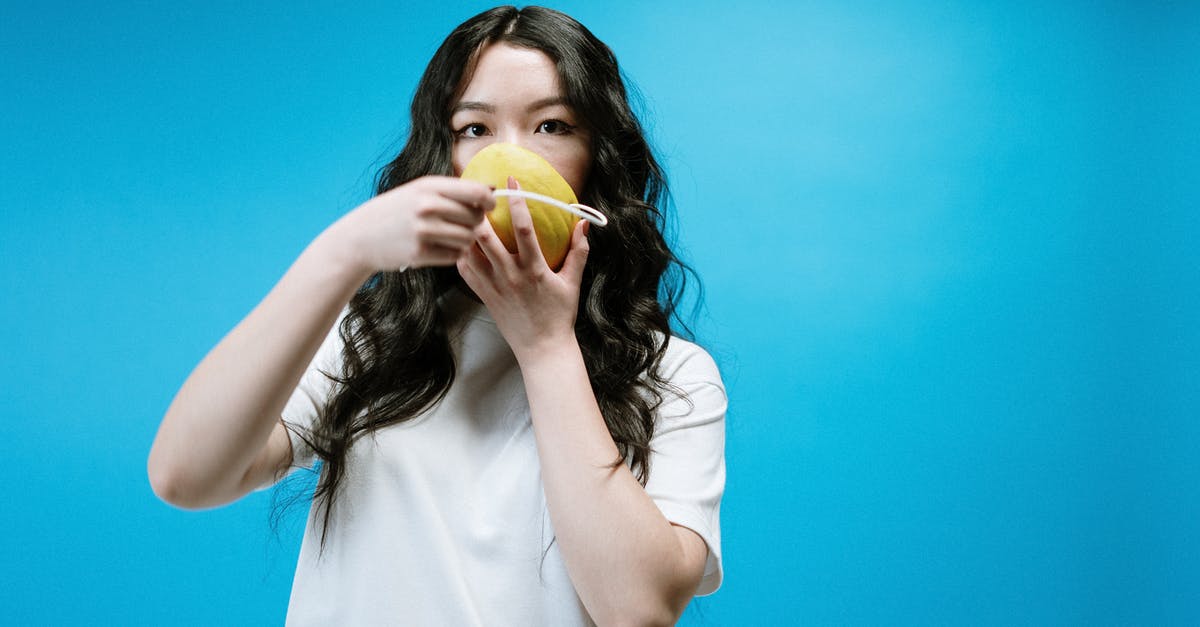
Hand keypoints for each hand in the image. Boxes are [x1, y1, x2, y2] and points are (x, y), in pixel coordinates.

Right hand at [329, 175, 493, 272]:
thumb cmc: (395, 212)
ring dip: (464, 240)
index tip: (488, 206)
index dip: (489, 201)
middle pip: (476, 218)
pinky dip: (451, 254)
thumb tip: (491, 190)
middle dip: (475, 223)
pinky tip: (437, 248)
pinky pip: (455, 256)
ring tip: (448, 237)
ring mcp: (424, 230)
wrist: (359, 237)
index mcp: (429, 186)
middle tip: (462, 224)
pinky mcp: (420, 253)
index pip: (477, 192)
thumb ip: (453, 190)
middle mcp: (428, 206)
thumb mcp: (419, 191)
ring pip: (468, 238)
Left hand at [457, 177, 589, 362]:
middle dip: (479, 211)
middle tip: (477, 192)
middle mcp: (510, 275)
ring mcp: (493, 286)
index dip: (517, 201)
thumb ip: (579, 251)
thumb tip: (584, 224)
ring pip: (470, 251)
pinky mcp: (483, 296)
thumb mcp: (573, 282)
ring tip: (465, 211)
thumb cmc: (559, 315)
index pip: (523, 228)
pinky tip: (462, 240)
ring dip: (466, 229)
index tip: (512, 181)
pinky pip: (465, 270)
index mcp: (534, 269)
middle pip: (485, 236)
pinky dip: (461, 252)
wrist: (541, 349)